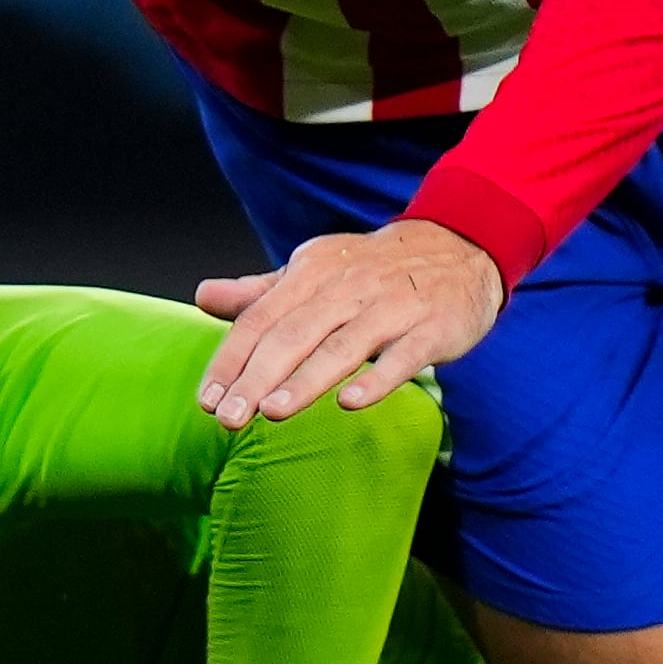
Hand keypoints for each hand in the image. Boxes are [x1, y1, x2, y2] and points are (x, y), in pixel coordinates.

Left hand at [193, 219, 502, 428]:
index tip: (206, 401)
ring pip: (343, 346)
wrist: (459, 245)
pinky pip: (403, 356)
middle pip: (294, 334)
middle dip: (257, 377)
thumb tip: (203, 296)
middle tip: (228, 418)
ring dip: (306, 380)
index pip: (260, 317)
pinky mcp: (433, 327)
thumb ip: (261, 291)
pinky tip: (350, 403)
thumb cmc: (372, 270)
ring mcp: (393, 307)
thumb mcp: (315, 271)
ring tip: (272, 411)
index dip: (231, 359)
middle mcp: (348, 287)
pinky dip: (377, 378)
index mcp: (312, 272)